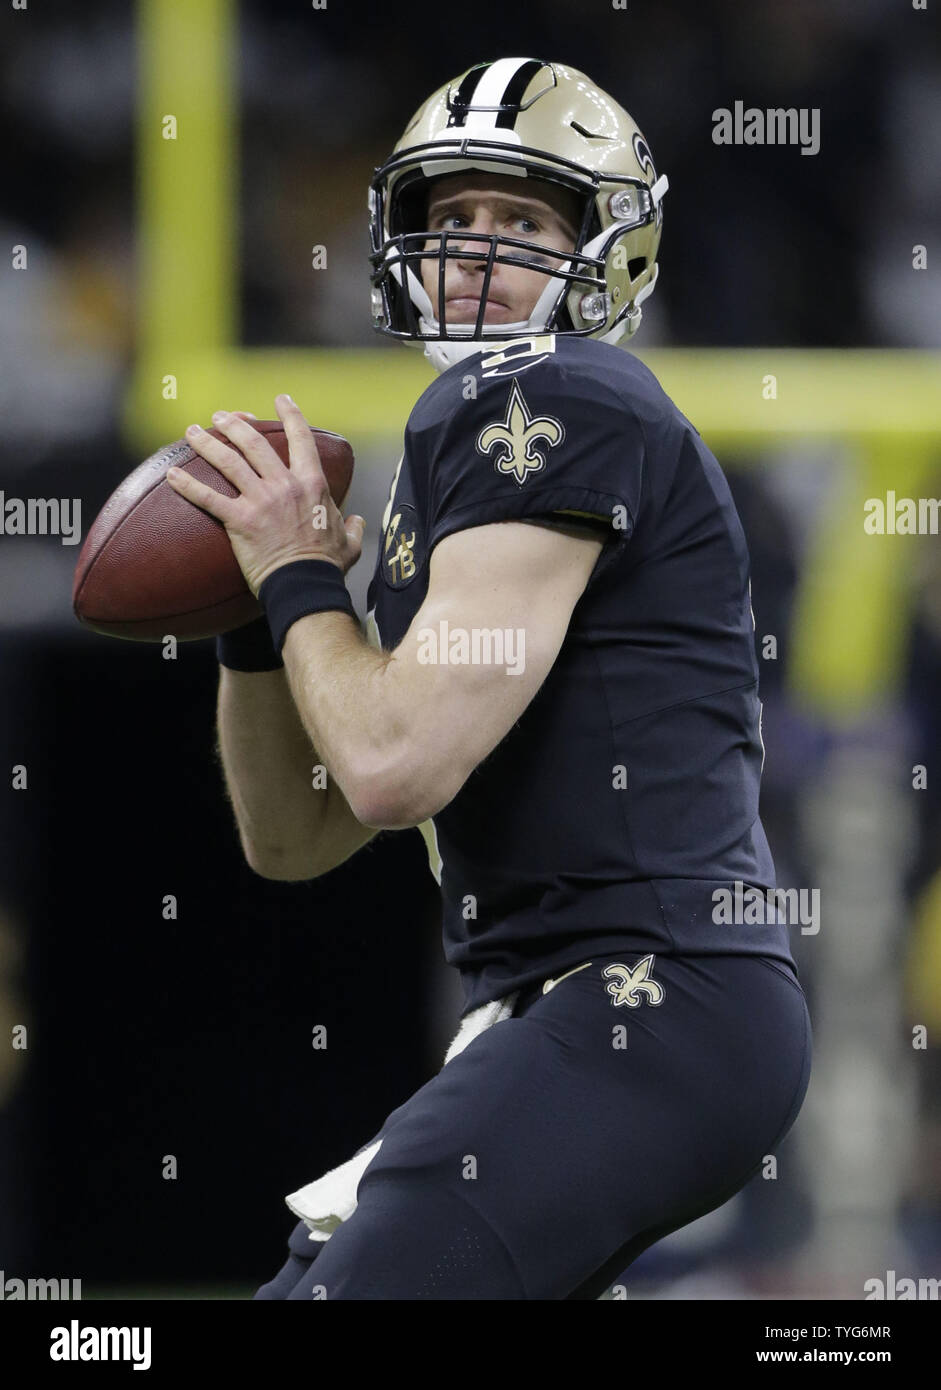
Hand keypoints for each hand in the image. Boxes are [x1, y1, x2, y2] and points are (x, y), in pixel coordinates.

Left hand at [165, 395, 364, 595]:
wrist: (305, 586)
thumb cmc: (327, 567)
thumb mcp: (350, 543)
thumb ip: (354, 528)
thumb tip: (357, 521)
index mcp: (313, 484)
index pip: (301, 439)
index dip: (291, 415)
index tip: (281, 400)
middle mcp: (285, 485)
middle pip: (255, 443)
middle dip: (236, 424)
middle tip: (221, 416)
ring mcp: (261, 501)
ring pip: (229, 461)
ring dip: (208, 443)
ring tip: (192, 432)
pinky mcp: (239, 520)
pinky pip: (208, 498)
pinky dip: (187, 485)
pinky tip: (172, 475)